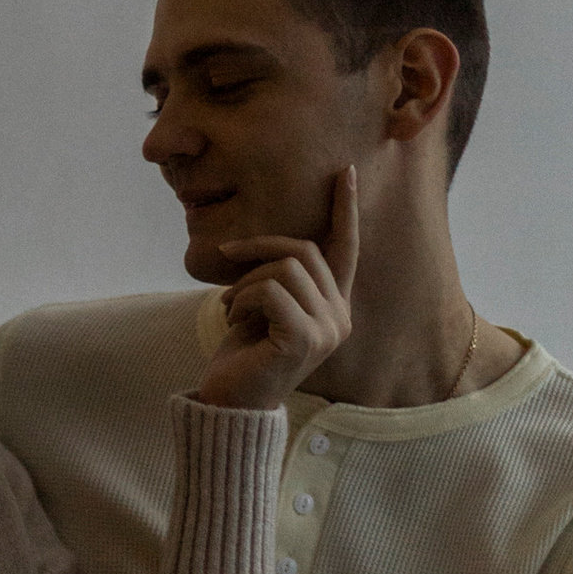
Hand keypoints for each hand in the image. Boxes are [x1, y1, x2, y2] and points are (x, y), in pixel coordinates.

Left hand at [192, 165, 358, 411]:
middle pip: (304, 250)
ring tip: (231, 307)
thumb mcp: (263, 305)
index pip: (345, 249)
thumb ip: (278, 276)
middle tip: (226, 256)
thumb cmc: (244, 353)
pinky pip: (270, 291)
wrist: (232, 402)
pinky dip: (242, 299)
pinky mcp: (305, 339)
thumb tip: (270, 242)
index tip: (346, 171)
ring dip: (245, 281)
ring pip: (284, 268)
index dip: (346, 209)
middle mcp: (339, 316)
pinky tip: (233, 321)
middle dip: (258, 246)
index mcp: (333, 305)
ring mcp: (327, 330)